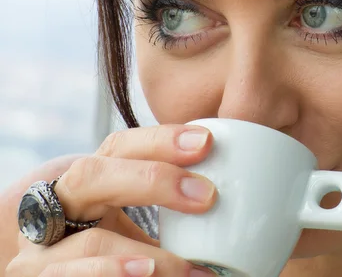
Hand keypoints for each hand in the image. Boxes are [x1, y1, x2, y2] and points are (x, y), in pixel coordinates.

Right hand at [5, 125, 216, 276]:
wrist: (66, 270)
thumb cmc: (109, 241)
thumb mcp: (128, 214)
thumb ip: (167, 200)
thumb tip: (238, 195)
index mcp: (88, 180)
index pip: (119, 146)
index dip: (160, 139)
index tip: (206, 142)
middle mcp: (55, 206)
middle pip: (92, 176)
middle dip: (152, 180)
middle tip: (207, 197)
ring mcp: (41, 250)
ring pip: (90, 242)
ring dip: (149, 255)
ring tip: (192, 268)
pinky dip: (116, 275)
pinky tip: (148, 276)